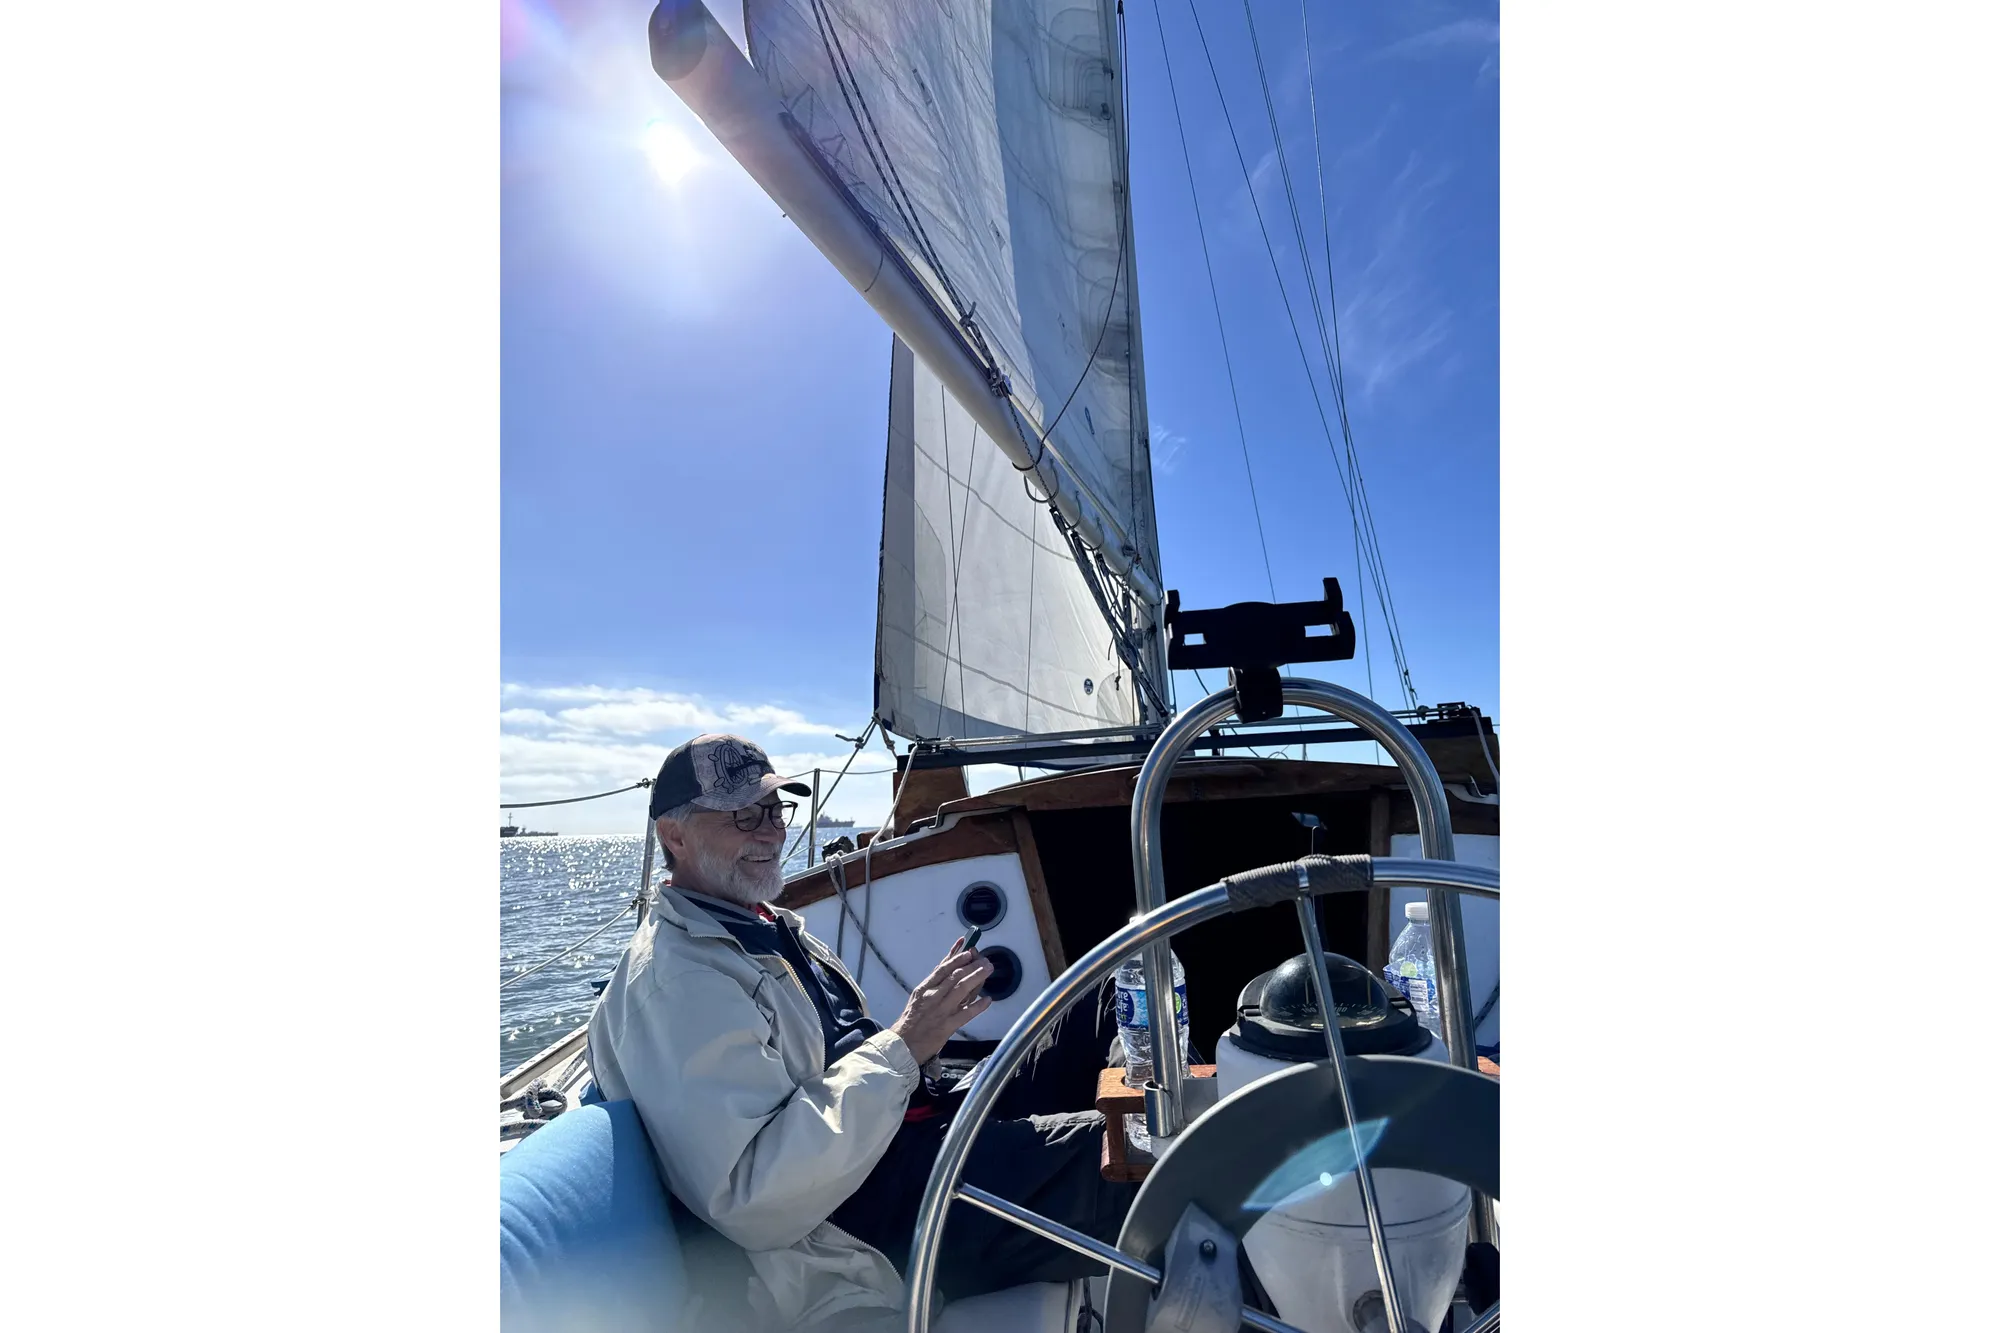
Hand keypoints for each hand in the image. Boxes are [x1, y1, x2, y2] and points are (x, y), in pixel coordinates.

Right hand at [889, 937, 993, 1065]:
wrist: (903, 1044)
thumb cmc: (912, 1019)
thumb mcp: (919, 996)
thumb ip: (934, 983)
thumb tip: (948, 967)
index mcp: (924, 988)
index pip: (942, 969)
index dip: (957, 957)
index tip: (968, 950)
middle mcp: (933, 996)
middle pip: (955, 976)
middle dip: (972, 965)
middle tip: (984, 959)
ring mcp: (941, 1011)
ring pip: (961, 989)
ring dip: (977, 977)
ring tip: (988, 969)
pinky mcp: (948, 1026)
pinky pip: (966, 1014)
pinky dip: (978, 1006)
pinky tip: (988, 999)